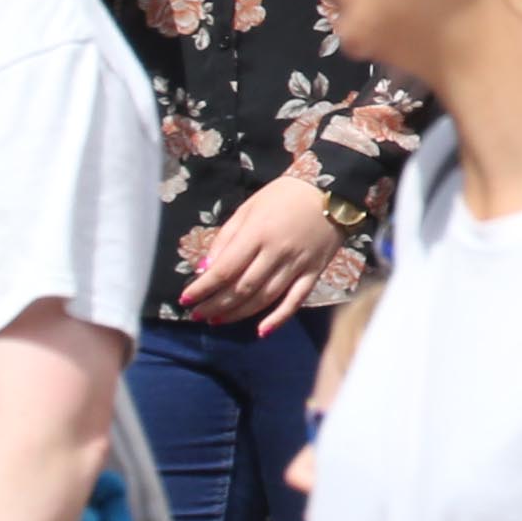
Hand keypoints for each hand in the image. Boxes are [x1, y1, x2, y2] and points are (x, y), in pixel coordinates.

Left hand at [180, 175, 347, 331]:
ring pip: (264, 298)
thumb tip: (206, 269)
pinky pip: (296, 300)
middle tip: (198, 314)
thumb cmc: (286, 195)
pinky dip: (279, 318)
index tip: (185, 300)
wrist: (335, 189)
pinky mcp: (315, 272)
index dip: (202, 289)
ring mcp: (298, 264)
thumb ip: (226, 237)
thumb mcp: (249, 207)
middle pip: (242, 289)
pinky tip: (261, 331)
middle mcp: (277, 252)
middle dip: (215, 305)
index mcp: (258, 233)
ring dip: (237, 314)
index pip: (224, 270)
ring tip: (217, 320)